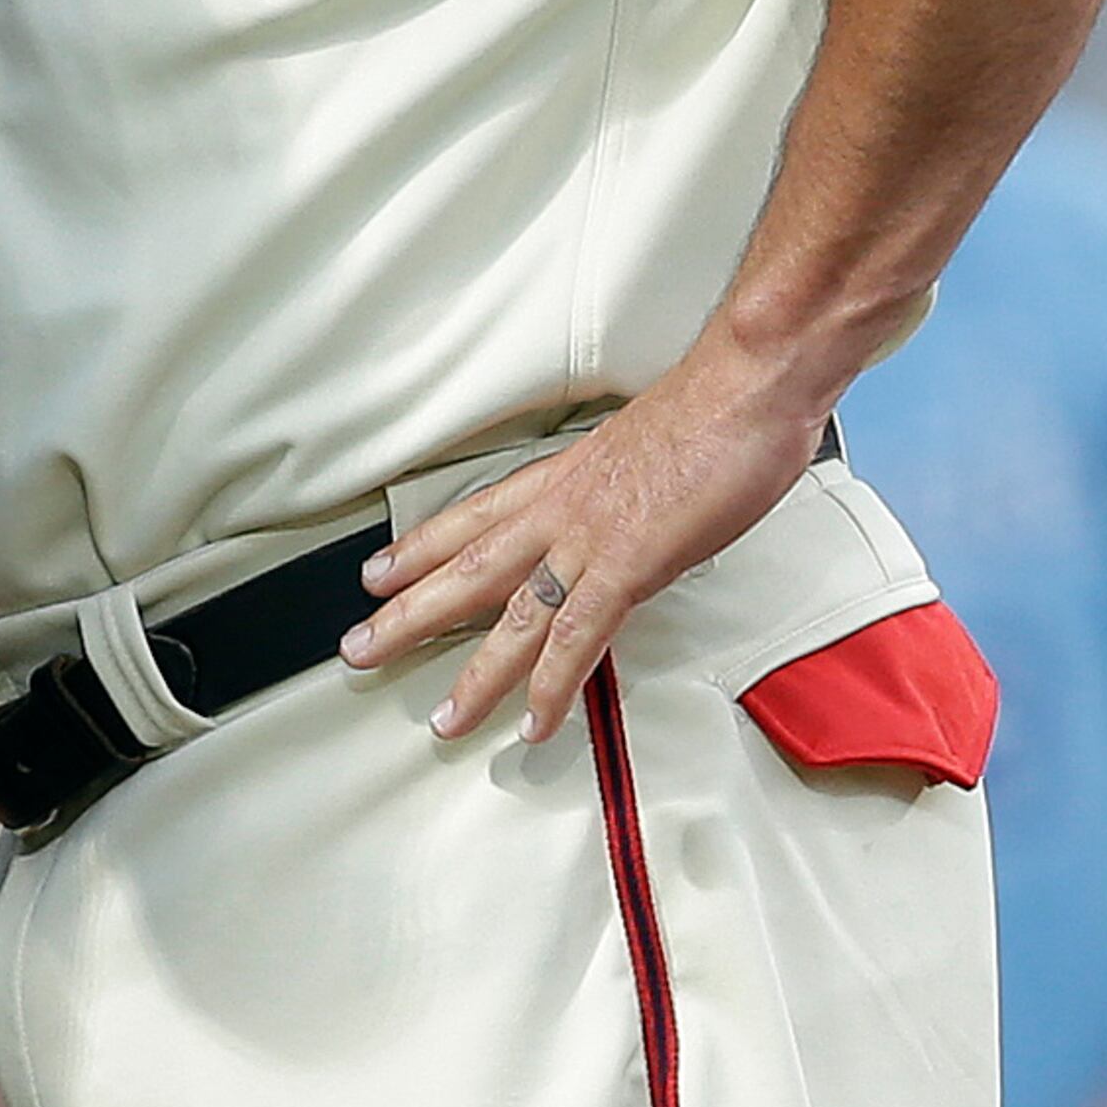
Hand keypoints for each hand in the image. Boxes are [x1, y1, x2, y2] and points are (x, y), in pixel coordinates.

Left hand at [341, 332, 829, 749]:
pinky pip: (577, 637)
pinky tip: (534, 721)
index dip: (422, 549)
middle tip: (360, 649)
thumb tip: (635, 505)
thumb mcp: (649, 446)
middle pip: (466, 570)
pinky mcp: (627, 565)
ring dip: (474, 674)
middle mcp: (560, 508)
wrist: (746, 386)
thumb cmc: (715, 408)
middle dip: (409, 616)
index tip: (381, 574)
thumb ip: (627, 485)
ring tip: (444, 719)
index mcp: (562, 476)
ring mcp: (588, 539)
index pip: (473, 517)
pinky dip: (552, 685)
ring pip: (510, 616)